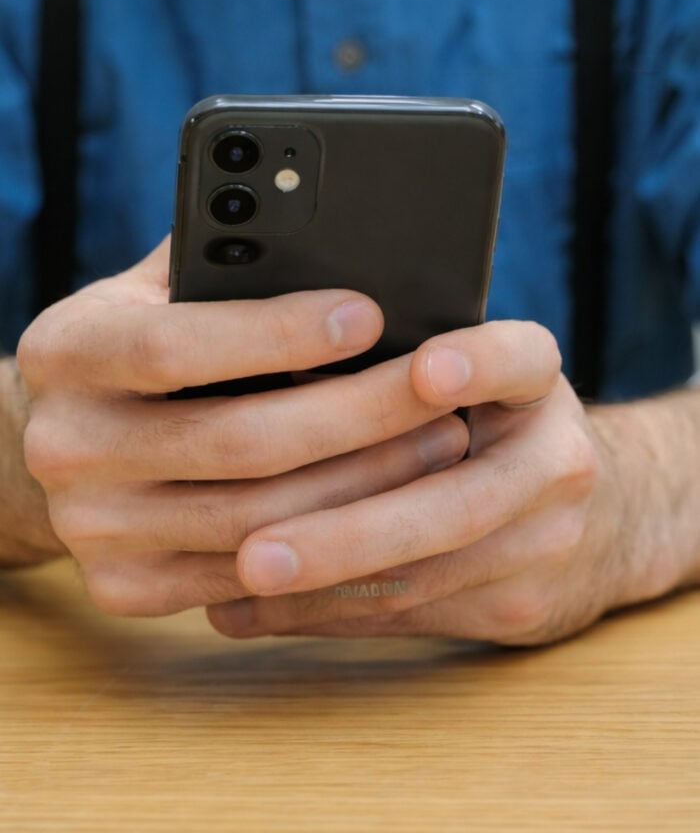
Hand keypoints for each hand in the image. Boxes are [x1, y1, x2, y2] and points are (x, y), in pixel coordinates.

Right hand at [17, 238, 467, 613]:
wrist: (68, 439)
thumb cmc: (139, 344)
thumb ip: (223, 270)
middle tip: (441, 389)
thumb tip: (338, 246)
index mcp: (66, 353)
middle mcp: (66, 445)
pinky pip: (248, 582)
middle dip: (358, 416)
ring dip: (364, 485)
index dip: (279, 333)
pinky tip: (391, 507)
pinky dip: (333, 547)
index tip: (370, 315)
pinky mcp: (123, 587)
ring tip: (439, 443)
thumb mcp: (155, 292)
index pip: (174, 345)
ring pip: (257, 521)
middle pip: (236, 442)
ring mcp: (91, 529)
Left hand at [207, 321, 678, 645]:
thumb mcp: (475, 379)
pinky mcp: (521, 609)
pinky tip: (251, 610)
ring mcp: (547, 544)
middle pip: (454, 505)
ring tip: (228, 589)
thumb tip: (265, 376)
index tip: (426, 372)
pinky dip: (322, 615)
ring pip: (421, 578)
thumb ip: (391, 374)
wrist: (609, 518)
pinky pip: (409, 619)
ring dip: (318, 590)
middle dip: (346, 536)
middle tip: (253, 553)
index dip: (478, 363)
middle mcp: (557, 462)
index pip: (519, 361)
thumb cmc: (499, 427)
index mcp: (538, 383)